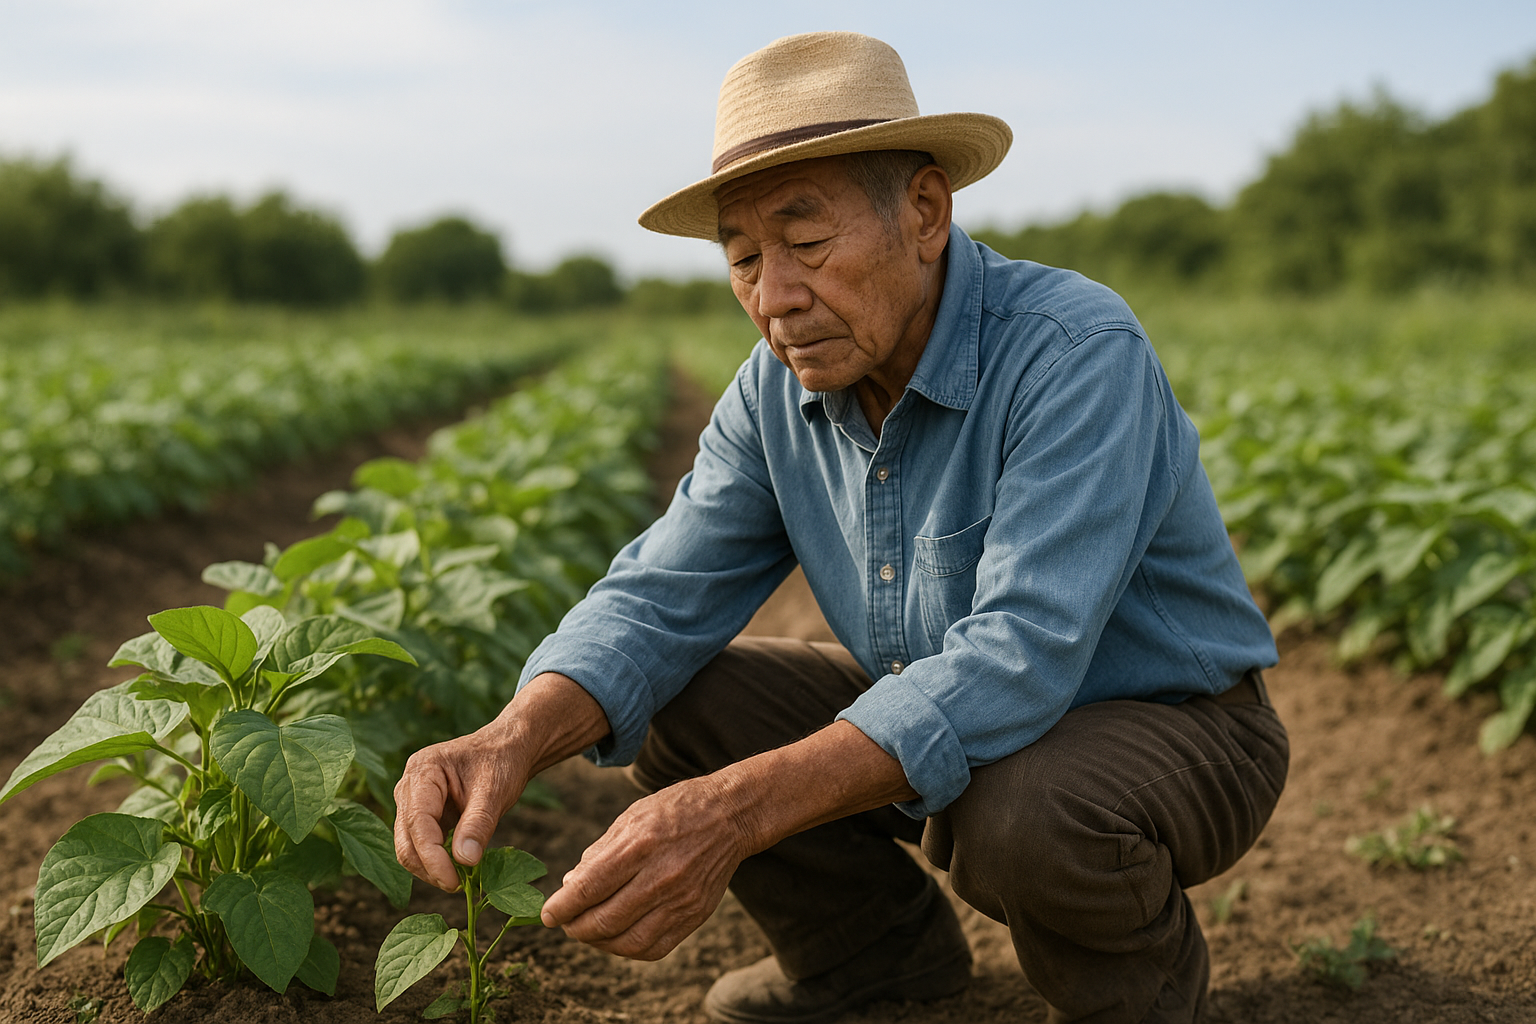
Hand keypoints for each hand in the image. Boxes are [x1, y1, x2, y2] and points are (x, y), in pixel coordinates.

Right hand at [393, 672, 611, 892]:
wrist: (508, 748)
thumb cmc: (501, 761)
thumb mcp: (495, 790)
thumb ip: (479, 823)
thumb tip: (465, 862)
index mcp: (423, 771)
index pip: (417, 823)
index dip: (432, 858)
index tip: (454, 883)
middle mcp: (409, 786)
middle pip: (406, 840)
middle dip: (429, 867)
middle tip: (459, 888)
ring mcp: (412, 801)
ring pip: (409, 846)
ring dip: (430, 868)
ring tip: (460, 881)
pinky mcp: (422, 815)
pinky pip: (421, 845)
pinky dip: (436, 861)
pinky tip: (458, 870)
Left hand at [539, 775, 747, 959]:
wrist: (730, 814)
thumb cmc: (674, 810)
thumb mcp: (630, 817)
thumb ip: (599, 854)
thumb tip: (569, 887)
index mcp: (639, 845)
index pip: (588, 889)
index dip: (561, 908)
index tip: (547, 915)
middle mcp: (660, 876)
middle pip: (604, 921)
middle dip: (575, 928)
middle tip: (566, 923)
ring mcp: (681, 900)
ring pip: (627, 942)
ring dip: (599, 943)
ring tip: (589, 932)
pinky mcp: (695, 915)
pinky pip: (654, 948)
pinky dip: (628, 949)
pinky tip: (618, 937)